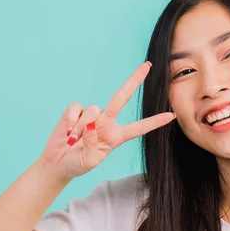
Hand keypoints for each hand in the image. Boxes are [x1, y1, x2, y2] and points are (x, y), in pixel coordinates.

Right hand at [40, 61, 175, 179]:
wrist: (58, 163)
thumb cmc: (77, 164)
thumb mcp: (89, 160)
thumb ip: (93, 143)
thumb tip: (92, 122)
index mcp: (116, 136)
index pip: (139, 128)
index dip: (155, 122)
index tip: (171, 116)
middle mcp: (106, 122)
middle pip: (122, 97)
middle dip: (134, 80)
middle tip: (148, 65)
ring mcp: (92, 115)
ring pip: (92, 110)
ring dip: (81, 127)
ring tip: (73, 141)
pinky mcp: (76, 111)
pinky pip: (76, 108)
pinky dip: (71, 120)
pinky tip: (67, 131)